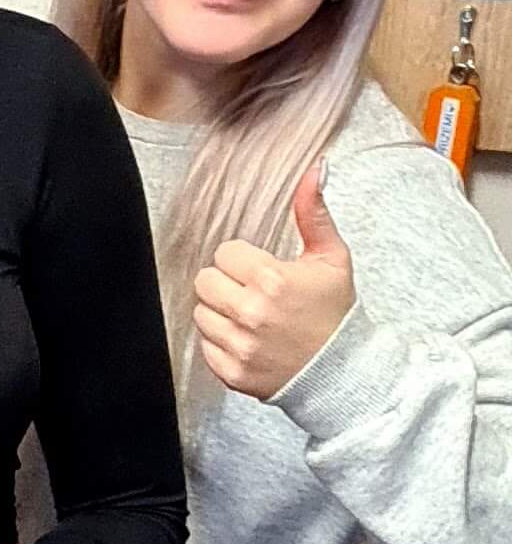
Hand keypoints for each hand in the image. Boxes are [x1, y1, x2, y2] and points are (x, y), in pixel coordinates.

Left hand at [192, 165, 354, 402]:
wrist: (343, 371)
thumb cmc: (336, 313)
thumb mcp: (331, 259)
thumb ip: (313, 213)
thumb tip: (313, 171)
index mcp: (271, 280)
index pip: (225, 253)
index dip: (244, 260)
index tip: (263, 272)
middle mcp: (251, 314)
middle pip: (205, 280)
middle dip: (227, 283)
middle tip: (253, 293)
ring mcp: (240, 346)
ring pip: (201, 313)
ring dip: (221, 312)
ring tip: (251, 316)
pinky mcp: (232, 372)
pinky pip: (205, 346)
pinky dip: (222, 342)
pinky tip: (249, 339)